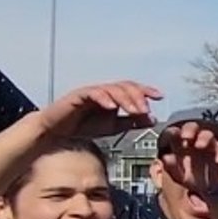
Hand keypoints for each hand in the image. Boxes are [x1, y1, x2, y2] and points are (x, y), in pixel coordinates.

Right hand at [38, 81, 161, 137]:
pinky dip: (104, 99)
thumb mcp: (113, 127)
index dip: (146, 90)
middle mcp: (104, 91)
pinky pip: (93, 93)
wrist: (58, 132)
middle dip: (138, 97)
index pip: (133, 89)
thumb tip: (152, 119)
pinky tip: (112, 107)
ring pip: (112, 89)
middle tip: (146, 109)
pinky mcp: (78, 95)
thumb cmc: (84, 127)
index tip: (160, 96)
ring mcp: (91, 91)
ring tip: (134, 110)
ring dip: (125, 99)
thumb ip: (131, 122)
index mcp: (114, 97)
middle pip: (125, 86)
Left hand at [157, 121, 217, 197]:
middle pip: (192, 128)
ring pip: (208, 135)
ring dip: (204, 138)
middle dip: (189, 130)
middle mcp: (195, 141)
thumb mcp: (180, 176)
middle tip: (186, 136)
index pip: (174, 133)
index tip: (172, 134)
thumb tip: (165, 158)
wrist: (215, 189)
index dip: (172, 132)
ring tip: (200, 145)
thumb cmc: (195, 178)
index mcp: (181, 145)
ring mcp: (211, 145)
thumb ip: (172, 168)